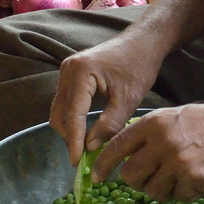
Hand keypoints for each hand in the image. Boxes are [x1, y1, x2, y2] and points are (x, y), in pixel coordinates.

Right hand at [48, 34, 164, 163]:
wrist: (143, 42)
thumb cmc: (139, 66)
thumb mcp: (128, 99)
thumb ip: (109, 124)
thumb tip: (90, 147)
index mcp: (81, 73)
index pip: (72, 115)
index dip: (74, 141)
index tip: (77, 162)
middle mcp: (68, 70)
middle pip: (60, 113)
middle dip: (70, 137)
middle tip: (83, 158)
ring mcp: (67, 71)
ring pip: (60, 109)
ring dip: (70, 129)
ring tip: (85, 148)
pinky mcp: (71, 75)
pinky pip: (65, 102)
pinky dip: (72, 119)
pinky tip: (85, 132)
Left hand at [91, 95, 203, 201]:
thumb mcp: (170, 117)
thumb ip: (145, 134)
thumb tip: (119, 156)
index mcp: (153, 124)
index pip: (116, 147)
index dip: (103, 165)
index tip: (96, 177)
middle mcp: (163, 143)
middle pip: (130, 176)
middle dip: (134, 181)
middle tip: (144, 178)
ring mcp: (179, 163)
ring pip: (151, 191)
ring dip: (158, 188)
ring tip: (174, 175)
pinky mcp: (195, 180)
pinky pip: (175, 198)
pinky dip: (180, 193)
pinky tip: (191, 178)